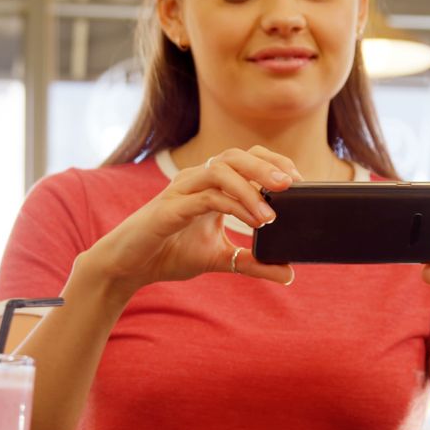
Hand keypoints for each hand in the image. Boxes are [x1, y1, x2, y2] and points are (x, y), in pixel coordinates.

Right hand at [87, 146, 298, 293]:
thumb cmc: (170, 253)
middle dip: (266, 167)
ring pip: (220, 170)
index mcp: (210, 184)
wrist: (130, 267)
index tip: (299, 182)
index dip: (273, 163)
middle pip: (235, 156)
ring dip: (251, 188)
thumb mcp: (220, 259)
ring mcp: (182, 190)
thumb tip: (289, 273)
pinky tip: (251, 221)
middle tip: (292, 185)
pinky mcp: (170, 208)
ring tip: (271, 214)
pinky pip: (205, 197)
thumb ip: (253, 263)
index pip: (246, 159)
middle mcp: (196, 180)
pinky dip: (232, 205)